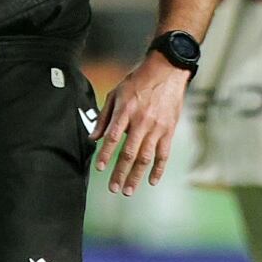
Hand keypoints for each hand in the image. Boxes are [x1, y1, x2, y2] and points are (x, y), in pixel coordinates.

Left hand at [93, 56, 188, 196]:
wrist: (166, 71)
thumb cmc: (138, 82)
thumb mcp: (116, 94)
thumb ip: (104, 117)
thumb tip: (93, 138)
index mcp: (126, 111)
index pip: (113, 137)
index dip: (105, 154)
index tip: (99, 167)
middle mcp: (142, 122)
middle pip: (129, 153)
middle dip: (120, 173)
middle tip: (113, 188)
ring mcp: (157, 128)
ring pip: (146, 158)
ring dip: (136, 176)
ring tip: (128, 190)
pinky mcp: (169, 131)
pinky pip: (163, 154)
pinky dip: (158, 169)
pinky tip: (152, 181)